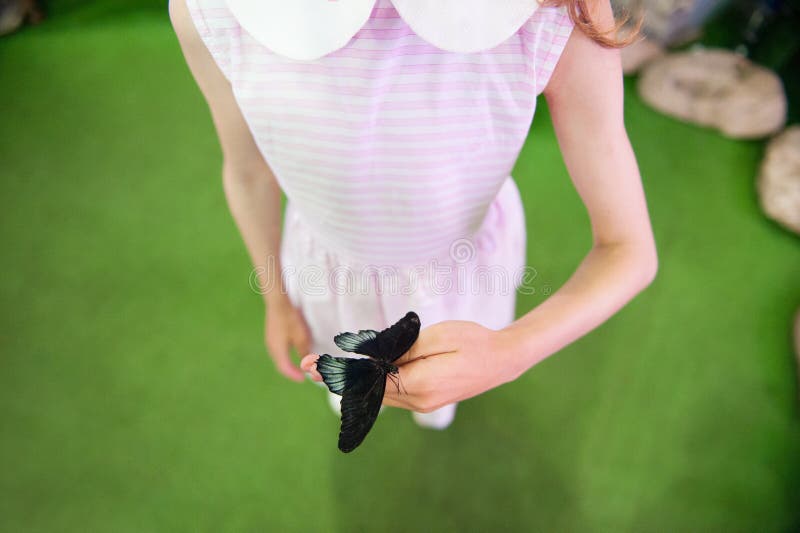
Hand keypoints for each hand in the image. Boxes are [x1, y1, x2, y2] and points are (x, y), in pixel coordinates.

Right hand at [265, 293, 311, 381]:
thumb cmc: (289, 319)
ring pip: (279, 357)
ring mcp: (269, 341)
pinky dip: (285, 356)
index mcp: (278, 351)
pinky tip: (290, 352)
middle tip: (300, 375)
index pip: (286, 368)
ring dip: (288, 364)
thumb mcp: (301, 336)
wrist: (277, 302)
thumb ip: (303, 351)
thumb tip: (305, 361)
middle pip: (281, 365)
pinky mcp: (270, 335)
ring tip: (297, 366)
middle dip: (291, 371)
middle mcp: (271, 348)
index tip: (303, 379)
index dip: (294, 375)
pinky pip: (278, 350)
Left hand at [301, 320, 523, 411]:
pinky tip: (356, 377)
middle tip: (306, 367)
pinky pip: (391, 393)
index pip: (369, 380)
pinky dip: (370, 385)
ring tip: (323, 371)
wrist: (503, 359)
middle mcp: (418, 400)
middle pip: (368, 391)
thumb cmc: (473, 341)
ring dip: (352, 382)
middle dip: (338, 377)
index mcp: (419, 385)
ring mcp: (423, 402)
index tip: (313, 366)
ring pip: (377, 395)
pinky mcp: (426, 398)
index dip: (340, 372)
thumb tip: (372, 358)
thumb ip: (402, 350)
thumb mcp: (437, 336)